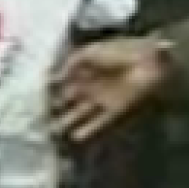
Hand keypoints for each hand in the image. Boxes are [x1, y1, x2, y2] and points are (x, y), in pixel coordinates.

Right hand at [50, 37, 168, 142]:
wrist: (149, 62)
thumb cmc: (122, 51)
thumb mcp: (91, 51)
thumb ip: (71, 63)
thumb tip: (55, 77)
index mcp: (89, 64)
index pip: (67, 77)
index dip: (53, 85)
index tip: (39, 93)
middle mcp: (94, 81)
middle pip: (72, 96)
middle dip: (57, 104)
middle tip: (40, 115)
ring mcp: (104, 97)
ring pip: (82, 111)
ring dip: (69, 120)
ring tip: (53, 130)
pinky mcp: (115, 110)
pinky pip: (99, 122)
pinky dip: (88, 130)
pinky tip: (75, 137)